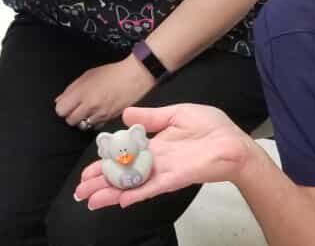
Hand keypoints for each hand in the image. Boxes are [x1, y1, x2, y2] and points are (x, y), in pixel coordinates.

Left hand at [54, 58, 154, 128]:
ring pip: (83, 126)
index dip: (62, 108)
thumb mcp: (88, 75)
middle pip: (70, 121)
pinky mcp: (109, 119)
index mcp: (82, 92)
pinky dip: (94, 122)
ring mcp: (100, 114)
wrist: (133, 77)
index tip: (66, 105)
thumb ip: (72, 88)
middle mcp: (90, 106)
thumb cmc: (112, 73)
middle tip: (77, 108)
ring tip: (88, 110)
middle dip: (71, 115)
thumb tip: (60, 100)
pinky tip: (98, 113)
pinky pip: (95, 126)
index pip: (61, 110)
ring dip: (83, 120)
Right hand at [74, 104, 259, 208]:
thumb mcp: (177, 113)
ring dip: (111, 193)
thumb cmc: (212, 127)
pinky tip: (120, 200)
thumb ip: (151, 117)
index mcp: (154, 146)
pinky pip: (152, 188)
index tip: (86, 172)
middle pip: (123, 174)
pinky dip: (136, 193)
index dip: (104, 164)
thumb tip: (125, 116)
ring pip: (132, 185)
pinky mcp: (175, 178)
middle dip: (100, 182)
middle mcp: (155, 162)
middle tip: (79, 191)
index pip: (123, 157)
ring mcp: (164, 172)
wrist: (234, 142)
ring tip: (91, 200)